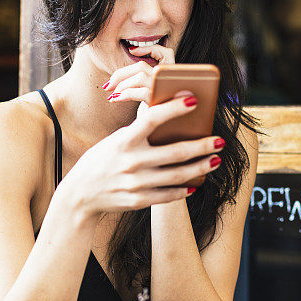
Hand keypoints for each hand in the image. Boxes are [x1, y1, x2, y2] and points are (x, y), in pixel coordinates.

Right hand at [57, 92, 225, 219]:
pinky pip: (168, 195)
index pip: (152, 118)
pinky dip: (185, 189)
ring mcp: (136, 182)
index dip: (174, 108)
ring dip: (200, 167)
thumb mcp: (116, 140)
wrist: (79, 194)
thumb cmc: (103, 159)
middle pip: (175, 152)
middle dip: (202, 146)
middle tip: (220, 140)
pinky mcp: (138, 200)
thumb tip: (171, 118)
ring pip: (178, 175)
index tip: (194, 100)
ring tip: (215, 160)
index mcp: (124, 140)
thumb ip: (140, 132)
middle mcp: (131, 161)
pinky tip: (197, 182)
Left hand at [103, 40, 176, 113]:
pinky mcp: (159, 100)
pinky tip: (115, 99)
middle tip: (108, 85)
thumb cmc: (159, 116)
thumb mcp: (155, 98)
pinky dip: (124, 94)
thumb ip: (146, 83)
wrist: (167, 134)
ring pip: (140, 75)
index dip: (149, 49)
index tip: (133, 52)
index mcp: (172, 76)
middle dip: (121, 74)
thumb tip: (121, 77)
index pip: (165, 52)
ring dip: (122, 84)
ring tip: (113, 93)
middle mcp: (171, 80)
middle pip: (142, 66)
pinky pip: (138, 91)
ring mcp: (167, 88)